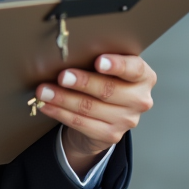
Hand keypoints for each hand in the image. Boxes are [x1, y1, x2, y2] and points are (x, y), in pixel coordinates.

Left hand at [35, 54, 156, 175]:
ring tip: (45, 90)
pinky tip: (48, 105)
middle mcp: (139, 99)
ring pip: (90, 107)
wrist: (105, 116)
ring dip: (63, 98)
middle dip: (82, 82)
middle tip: (62, 76)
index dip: (117, 65)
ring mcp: (127, 120)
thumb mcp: (109, 68)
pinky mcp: (111, 135)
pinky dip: (60, 113)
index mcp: (143, 77)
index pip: (134, 69)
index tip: (99, 62)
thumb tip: (69, 52)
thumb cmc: (105, 81)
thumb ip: (99, 59)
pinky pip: (81, 123)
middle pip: (108, 90)